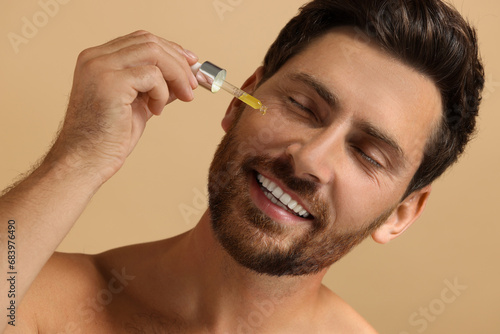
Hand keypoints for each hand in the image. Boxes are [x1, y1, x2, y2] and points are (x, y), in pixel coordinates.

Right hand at [47, 30, 197, 182]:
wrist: (86, 160)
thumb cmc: (108, 138)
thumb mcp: (139, 104)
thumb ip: (157, 87)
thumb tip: (185, 77)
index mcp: (98, 59)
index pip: (141, 40)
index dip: (170, 49)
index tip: (191, 63)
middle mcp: (95, 58)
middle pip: (149, 41)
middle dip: (179, 61)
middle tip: (193, 85)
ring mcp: (101, 67)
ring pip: (154, 52)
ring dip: (176, 75)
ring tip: (182, 97)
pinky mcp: (111, 83)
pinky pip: (153, 76)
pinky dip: (163, 93)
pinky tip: (155, 111)